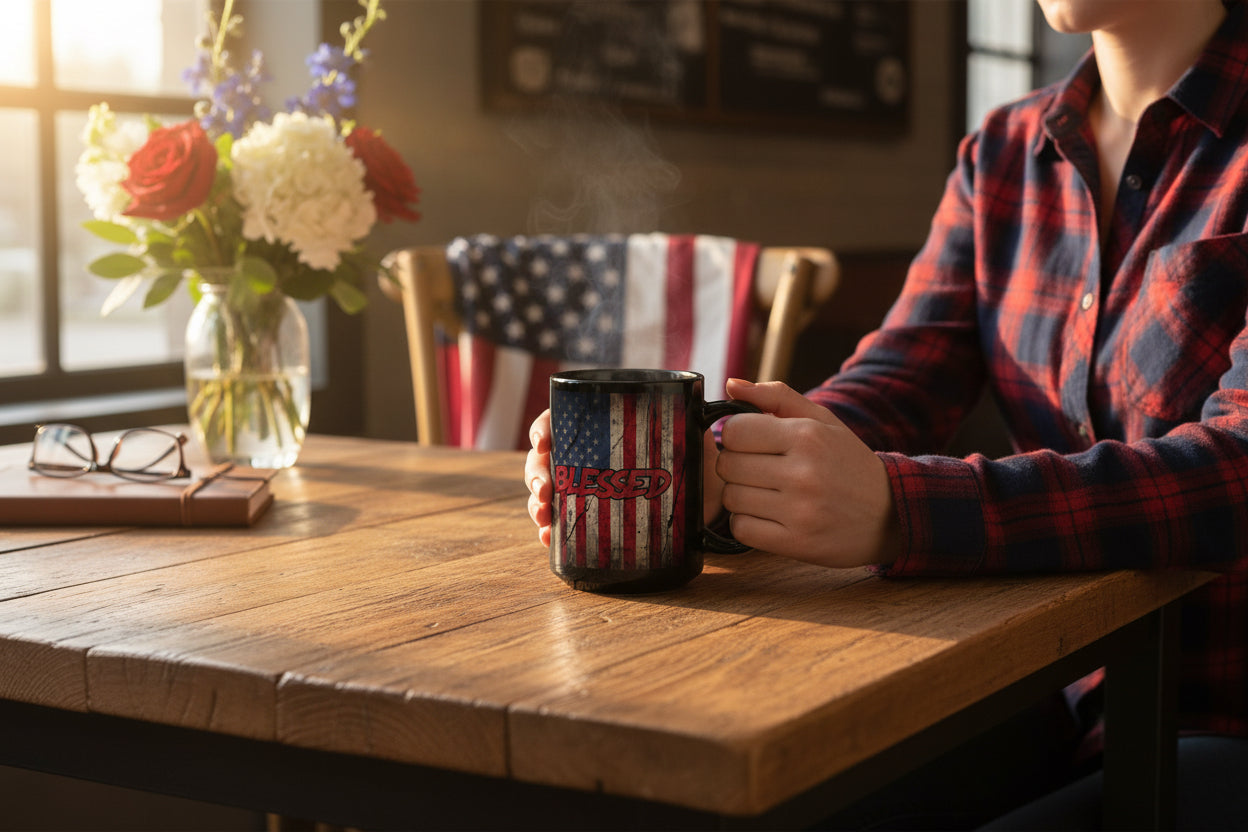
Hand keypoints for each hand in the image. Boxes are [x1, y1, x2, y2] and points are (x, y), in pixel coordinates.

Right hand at [525, 409, 721, 547]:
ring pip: (547, 491)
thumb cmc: (693, 456)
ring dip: (536, 504)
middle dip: (536, 473)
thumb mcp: (690, 434)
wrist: (705, 496)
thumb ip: (694, 418)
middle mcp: (586, 455)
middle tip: (545, 490)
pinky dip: (550, 532)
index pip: (559, 419)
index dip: (543, 429)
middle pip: (544, 458)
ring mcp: (584, 487)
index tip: (543, 442)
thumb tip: (715, 401)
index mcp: (600, 426)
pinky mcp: (590, 517)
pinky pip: (561, 524)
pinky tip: (549, 538)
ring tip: (543, 517)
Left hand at [717, 378, 899, 567]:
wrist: (890, 514)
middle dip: (736, 466)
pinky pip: (741, 529)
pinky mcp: (796, 543)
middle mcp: (803, 473)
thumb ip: (776, 397)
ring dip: (741, 496)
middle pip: (728, 465)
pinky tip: (768, 516)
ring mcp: (800, 511)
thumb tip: (731, 385)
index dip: (735, 436)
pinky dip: (747, 523)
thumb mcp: (823, 421)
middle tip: (758, 470)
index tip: (750, 443)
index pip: (734, 431)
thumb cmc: (848, 462)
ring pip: (731, 498)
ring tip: (766, 493)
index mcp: (807, 436)